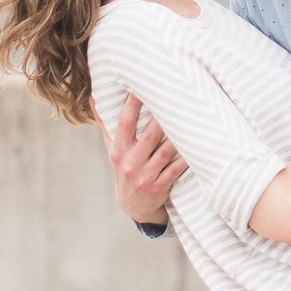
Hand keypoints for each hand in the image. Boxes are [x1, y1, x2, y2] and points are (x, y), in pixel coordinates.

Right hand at [105, 96, 184, 222]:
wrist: (133, 205)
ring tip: (192, 116)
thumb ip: (105, 123)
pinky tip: (197, 144)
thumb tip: (93, 96)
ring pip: (167, 151)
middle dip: (163, 116)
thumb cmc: (124, 168)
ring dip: (179, 135)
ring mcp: (146, 175)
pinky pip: (177, 168)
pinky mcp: (161, 186)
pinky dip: (187, 157)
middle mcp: (131, 162)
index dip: (132, 104)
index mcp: (119, 150)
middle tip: (177, 95)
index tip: (141, 86)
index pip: (125, 123)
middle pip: (151, 134)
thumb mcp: (112, 148)